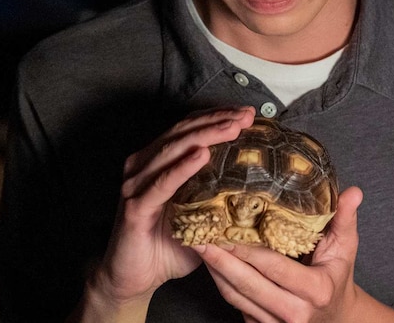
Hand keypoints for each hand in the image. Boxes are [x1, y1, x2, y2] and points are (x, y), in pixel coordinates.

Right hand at [76, 106, 255, 319]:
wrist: (133, 279)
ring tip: (232, 128)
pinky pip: (162, 183)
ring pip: (173, 149)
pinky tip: (202, 155)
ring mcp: (136, 184)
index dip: (217, 117)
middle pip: (183, 132)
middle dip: (217, 120)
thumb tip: (260, 190)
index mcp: (158, 161)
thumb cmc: (167, 245)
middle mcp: (143, 165)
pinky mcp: (134, 206)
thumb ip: (219, 198)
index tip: (247, 113)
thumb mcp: (199, 216)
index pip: (189, 128)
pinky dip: (182, 167)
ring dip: (205, 136)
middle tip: (246, 116)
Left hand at [194, 186, 365, 322]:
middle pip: (247, 285)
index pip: (274, 267)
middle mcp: (295, 314)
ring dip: (215, 272)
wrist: (338, 319)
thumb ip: (345, 219)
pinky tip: (211, 265)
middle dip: (220, 260)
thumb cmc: (338, 277)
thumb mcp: (345, 248)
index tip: (225, 231)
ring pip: (236, 298)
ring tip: (199, 247)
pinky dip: (222, 285)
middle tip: (200, 236)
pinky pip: (236, 307)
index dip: (247, 250)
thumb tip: (353, 192)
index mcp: (315, 290)